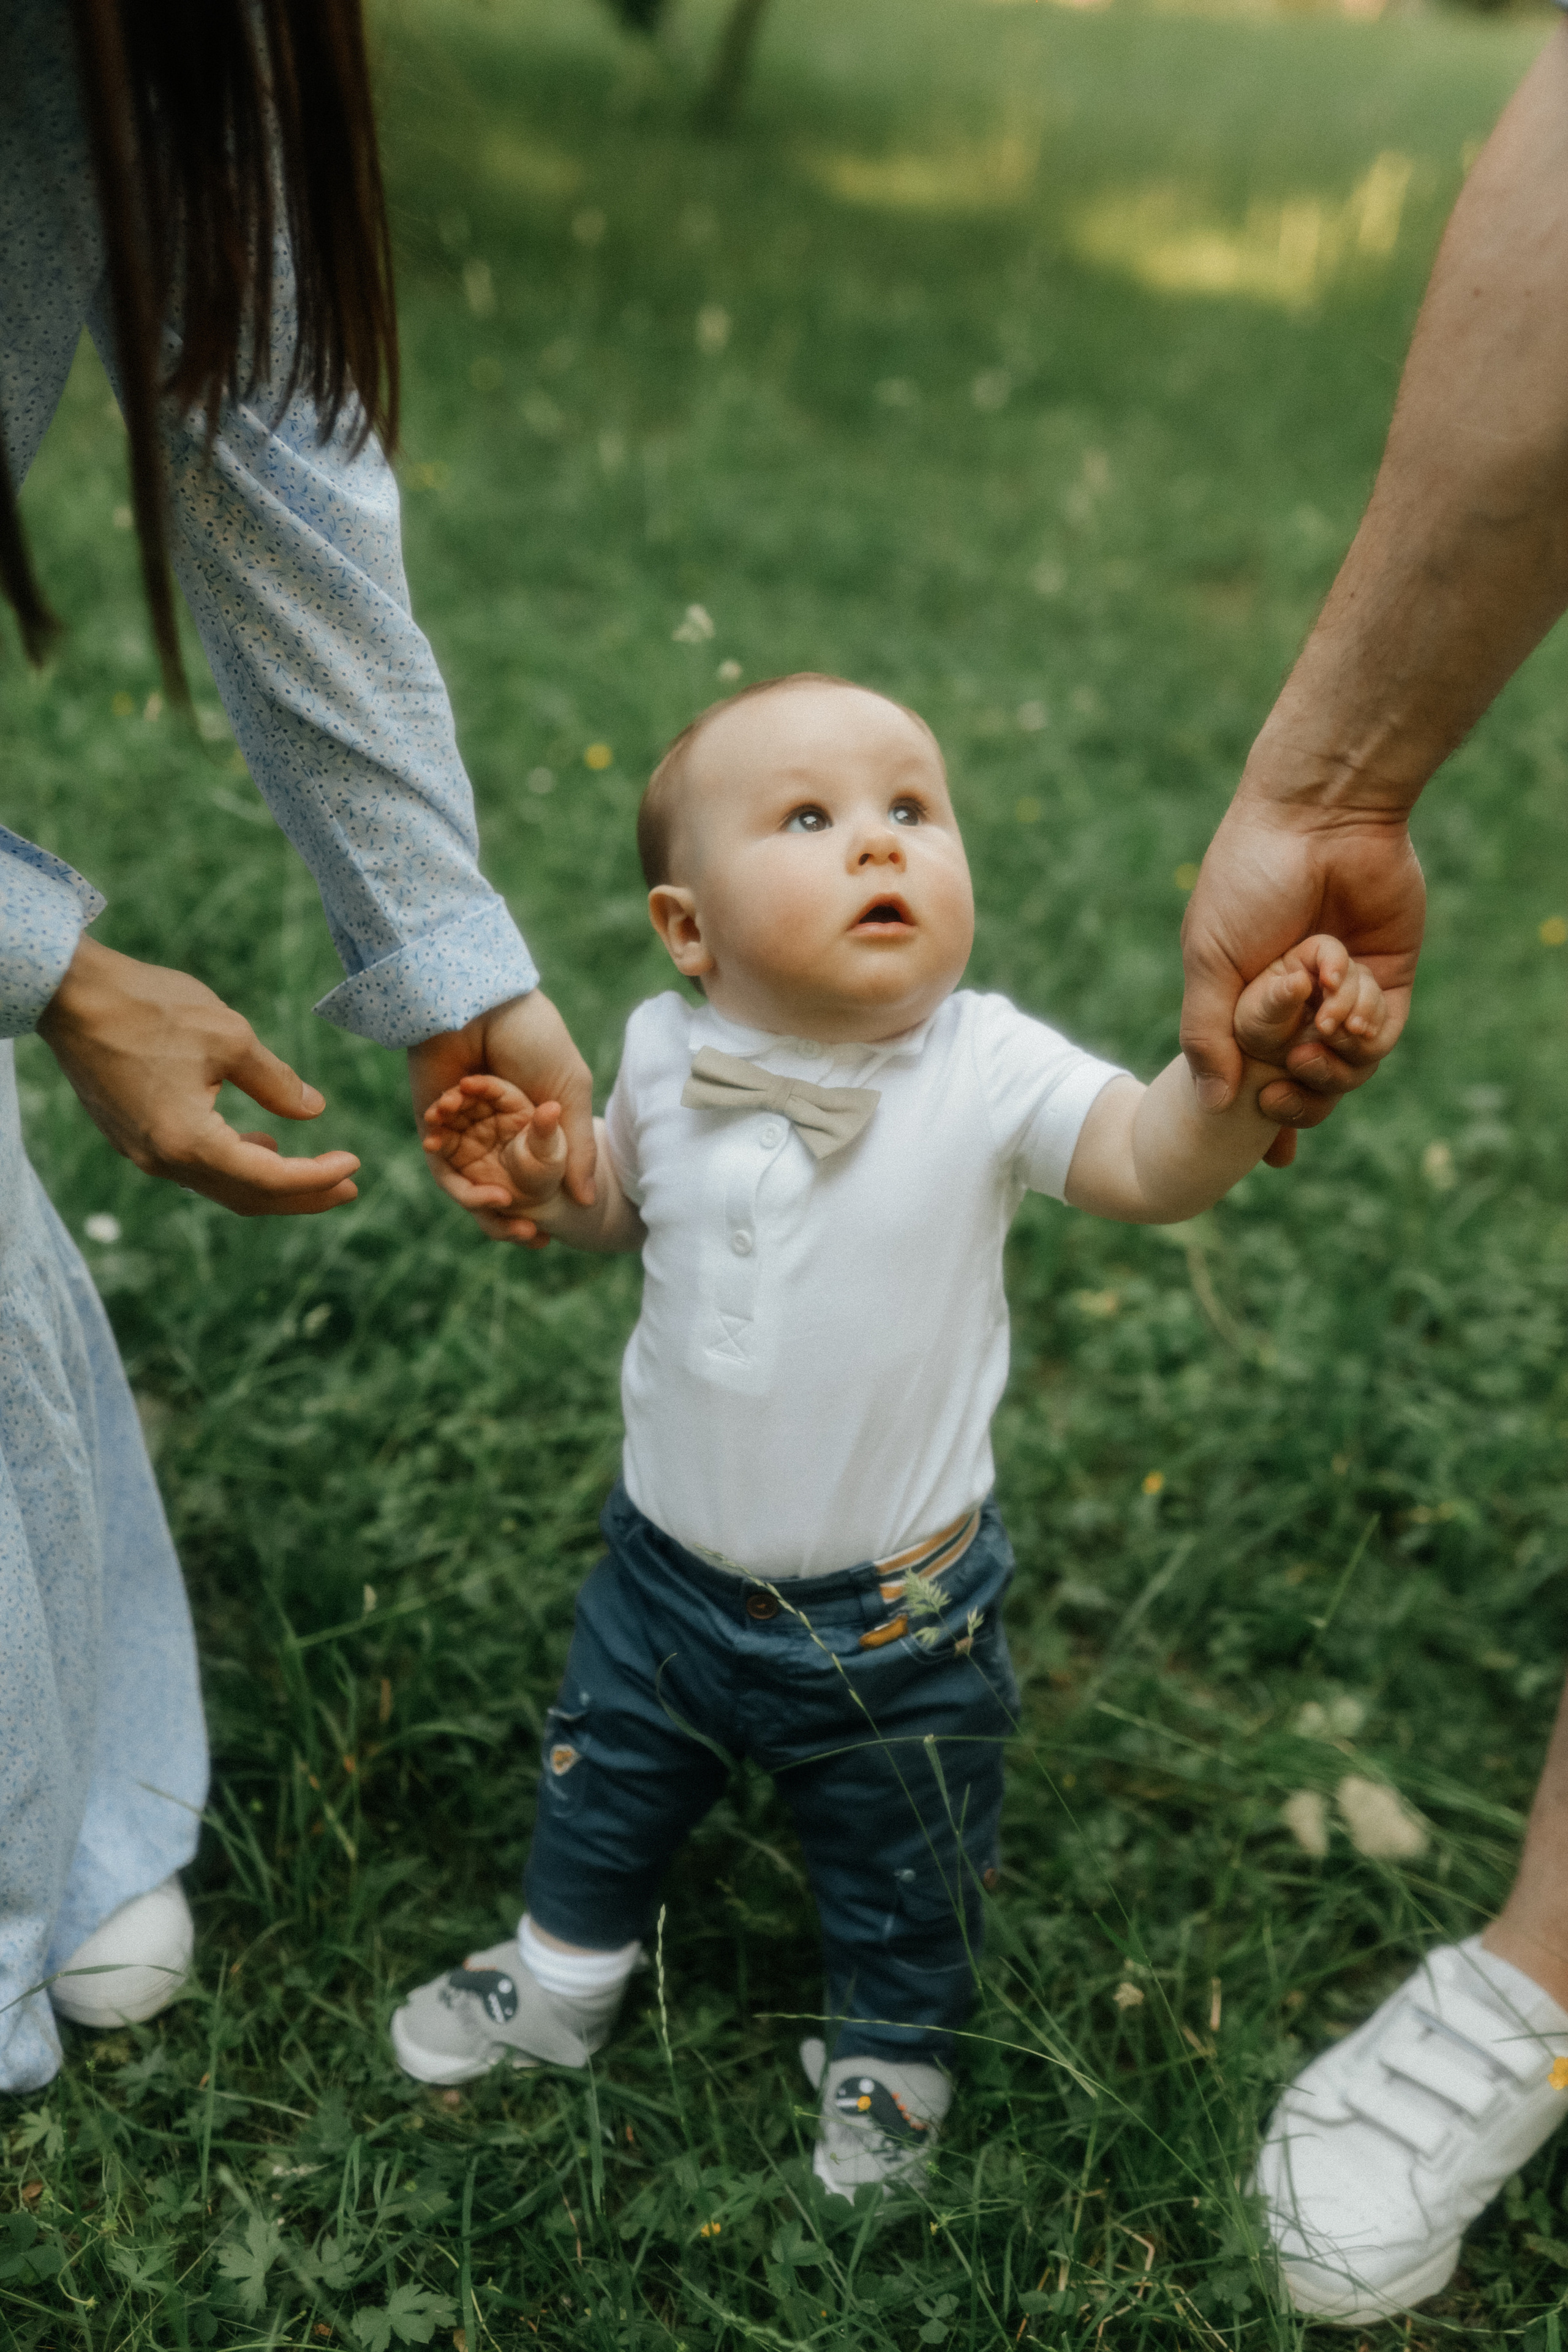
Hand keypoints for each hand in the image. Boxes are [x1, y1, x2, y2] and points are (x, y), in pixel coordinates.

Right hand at [36, 935, 359, 1214]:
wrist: (70, 995)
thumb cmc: (150, 1007)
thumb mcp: (229, 1036)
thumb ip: (275, 1080)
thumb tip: (313, 1110)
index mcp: (188, 1142)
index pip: (269, 1179)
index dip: (318, 1178)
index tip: (355, 1165)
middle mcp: (162, 1161)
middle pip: (246, 1197)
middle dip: (303, 1195)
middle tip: (350, 1188)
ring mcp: (143, 1152)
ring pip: (220, 1185)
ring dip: (271, 1182)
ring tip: (317, 1172)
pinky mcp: (134, 1136)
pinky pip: (194, 1166)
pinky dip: (235, 1163)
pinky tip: (260, 1142)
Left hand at [408, 989, 594, 1244]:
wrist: (481, 1003)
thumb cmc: (533, 1039)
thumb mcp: (567, 1093)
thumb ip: (575, 1146)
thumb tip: (585, 1200)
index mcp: (528, 1123)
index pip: (533, 1177)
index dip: (544, 1207)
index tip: (555, 1233)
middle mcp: (494, 1131)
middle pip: (499, 1189)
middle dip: (512, 1217)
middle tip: (531, 1237)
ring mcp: (462, 1131)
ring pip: (470, 1186)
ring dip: (487, 1208)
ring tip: (508, 1214)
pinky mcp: (432, 1127)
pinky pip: (443, 1170)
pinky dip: (462, 1187)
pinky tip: (486, 1195)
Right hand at [1180, 790, 1424, 1165]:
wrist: (1320, 817)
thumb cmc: (1248, 880)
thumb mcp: (1208, 961)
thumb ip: (1207, 1035)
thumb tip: (1211, 1105)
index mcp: (1247, 1002)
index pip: (1255, 1076)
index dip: (1260, 1119)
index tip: (1263, 1152)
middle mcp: (1299, 1004)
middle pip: (1307, 1085)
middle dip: (1299, 1100)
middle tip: (1280, 1093)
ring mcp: (1345, 992)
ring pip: (1348, 1069)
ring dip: (1333, 1061)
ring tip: (1320, 1029)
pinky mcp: (1389, 978)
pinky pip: (1381, 1037)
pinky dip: (1365, 1035)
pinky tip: (1346, 1007)